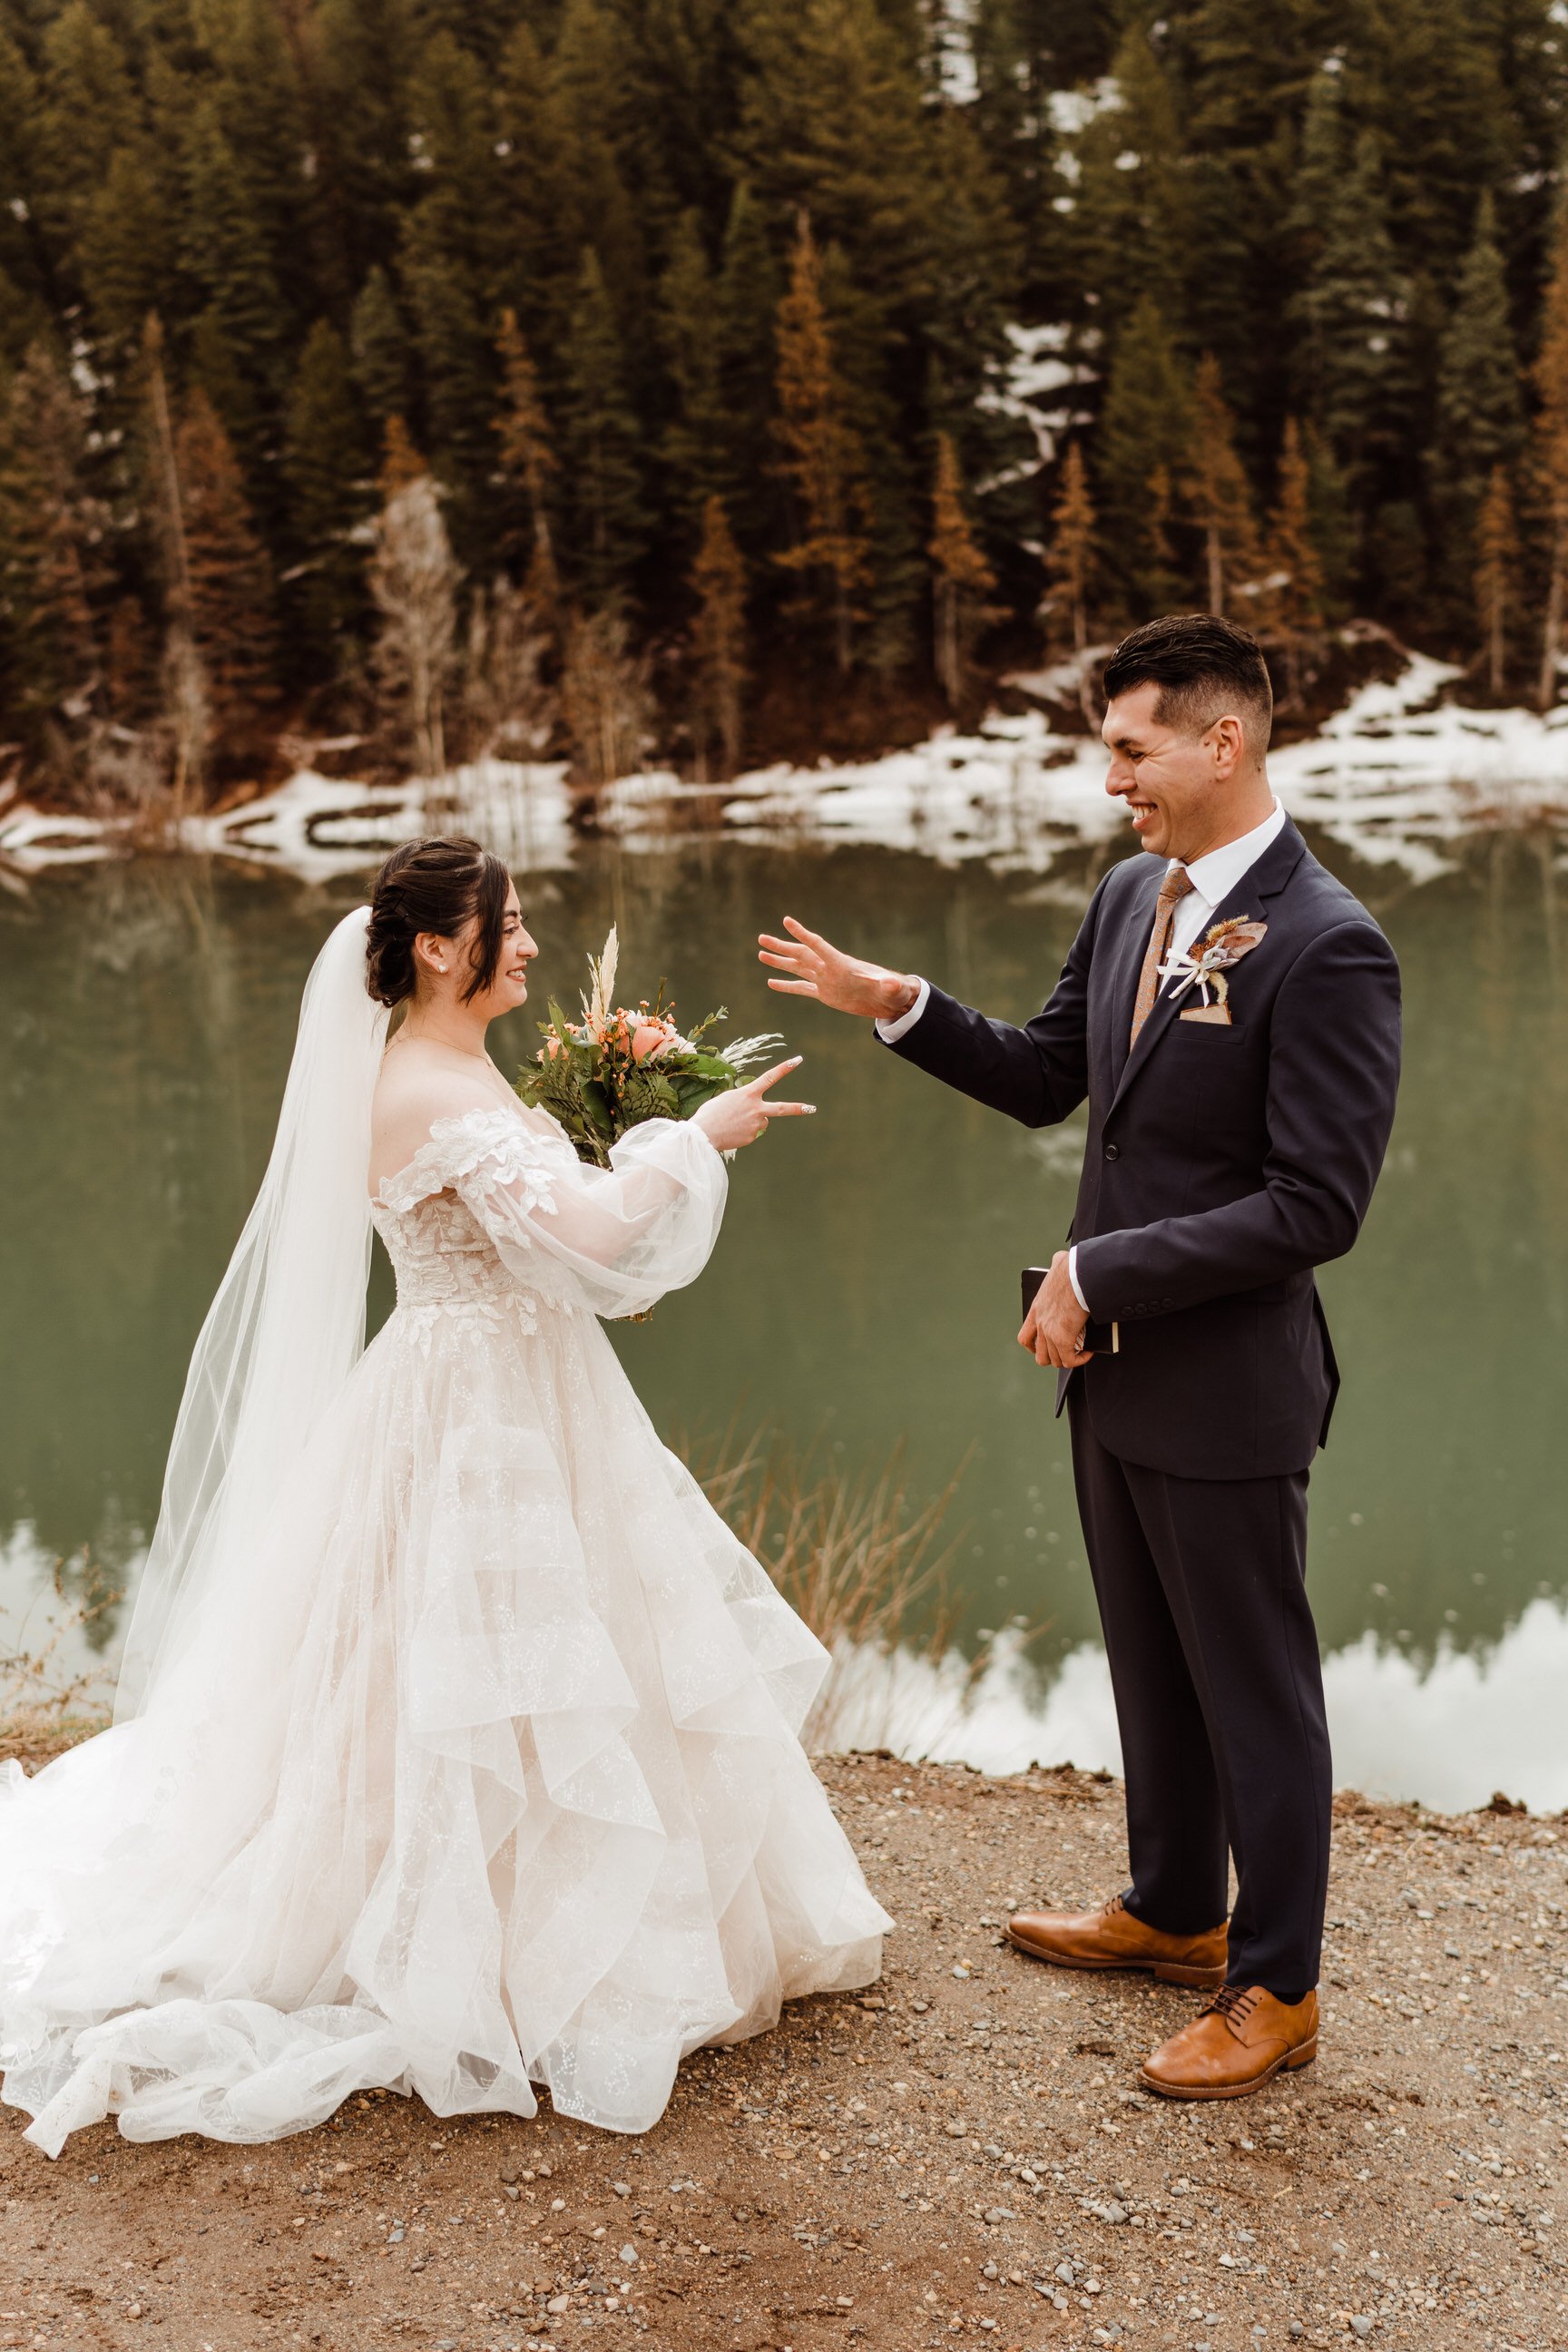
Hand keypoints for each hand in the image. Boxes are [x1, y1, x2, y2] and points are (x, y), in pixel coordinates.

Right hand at [692, 1058, 814, 1151]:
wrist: (703, 1134)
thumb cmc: (710, 1114)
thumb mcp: (726, 1099)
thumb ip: (743, 1101)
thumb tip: (754, 1113)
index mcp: (748, 1093)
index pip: (770, 1077)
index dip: (785, 1068)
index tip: (798, 1060)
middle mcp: (756, 1108)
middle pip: (782, 1108)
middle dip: (798, 1108)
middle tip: (812, 1108)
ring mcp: (756, 1124)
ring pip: (761, 1121)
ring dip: (751, 1121)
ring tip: (733, 1123)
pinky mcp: (752, 1137)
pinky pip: (751, 1132)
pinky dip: (743, 1131)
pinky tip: (731, 1131)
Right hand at [758, 917, 919, 1020]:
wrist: (891, 1001)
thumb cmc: (894, 992)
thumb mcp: (892, 989)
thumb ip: (890, 985)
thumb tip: (892, 984)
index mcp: (842, 964)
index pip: (818, 945)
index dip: (802, 934)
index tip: (786, 921)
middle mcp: (830, 969)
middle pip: (801, 954)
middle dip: (781, 946)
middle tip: (761, 938)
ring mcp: (826, 980)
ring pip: (798, 968)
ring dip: (779, 962)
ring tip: (760, 954)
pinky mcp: (826, 994)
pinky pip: (802, 988)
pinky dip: (786, 986)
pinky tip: (771, 982)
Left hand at [1019, 1251, 1091, 1369]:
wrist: (1078, 1274)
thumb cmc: (1072, 1268)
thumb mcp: (1057, 1265)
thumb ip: (1056, 1265)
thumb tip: (1060, 1258)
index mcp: (1037, 1309)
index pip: (1025, 1337)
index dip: (1034, 1347)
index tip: (1045, 1348)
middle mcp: (1040, 1324)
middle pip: (1040, 1355)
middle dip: (1054, 1357)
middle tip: (1067, 1353)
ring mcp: (1050, 1333)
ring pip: (1055, 1360)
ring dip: (1069, 1359)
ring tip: (1080, 1353)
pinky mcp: (1063, 1338)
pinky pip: (1069, 1360)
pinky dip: (1079, 1359)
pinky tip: (1088, 1353)